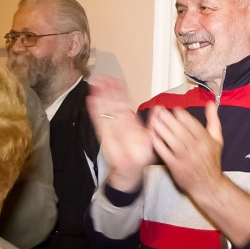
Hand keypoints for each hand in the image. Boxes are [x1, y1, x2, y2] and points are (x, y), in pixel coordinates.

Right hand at [88, 76, 154, 191]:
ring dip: (100, 96)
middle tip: (103, 77)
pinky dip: (95, 111)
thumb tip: (158, 109)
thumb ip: (154, 123)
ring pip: (105, 108)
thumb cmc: (140, 155)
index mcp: (131, 121)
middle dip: (108, 90)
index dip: (120, 91)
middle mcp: (120, 122)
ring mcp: (111, 127)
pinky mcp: (104, 134)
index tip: (116, 80)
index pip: (125, 102)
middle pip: (113, 102)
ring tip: (96, 83)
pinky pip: (99, 120)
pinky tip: (91, 99)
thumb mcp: (151, 138)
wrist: (131, 171)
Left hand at [147, 100, 223, 197]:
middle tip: (159, 110)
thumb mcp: (217, 139)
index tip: (174, 109)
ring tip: (153, 119)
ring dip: (161, 128)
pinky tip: (153, 136)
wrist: (208, 185)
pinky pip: (164, 152)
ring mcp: (184, 157)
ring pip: (171, 139)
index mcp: (206, 140)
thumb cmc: (212, 160)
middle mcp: (196, 148)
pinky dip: (158, 143)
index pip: (191, 123)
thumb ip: (213, 120)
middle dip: (168, 118)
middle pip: (179, 129)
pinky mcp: (175, 166)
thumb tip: (210, 103)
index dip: (181, 114)